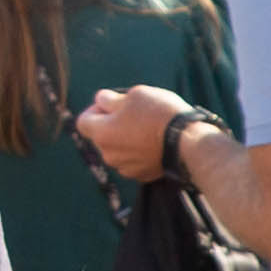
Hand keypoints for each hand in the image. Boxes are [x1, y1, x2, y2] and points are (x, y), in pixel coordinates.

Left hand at [75, 86, 189, 182]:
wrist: (188, 143)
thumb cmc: (159, 114)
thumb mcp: (134, 95)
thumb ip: (111, 99)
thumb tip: (100, 100)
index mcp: (101, 134)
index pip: (83, 121)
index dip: (94, 109)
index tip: (111, 104)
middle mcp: (108, 155)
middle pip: (101, 136)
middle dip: (112, 124)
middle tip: (135, 113)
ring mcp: (125, 168)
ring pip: (118, 149)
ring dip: (126, 139)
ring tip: (148, 127)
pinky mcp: (142, 176)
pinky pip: (133, 160)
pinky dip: (139, 152)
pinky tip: (156, 142)